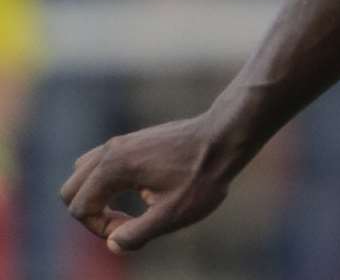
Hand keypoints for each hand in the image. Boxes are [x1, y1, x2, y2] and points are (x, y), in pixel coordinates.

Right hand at [60, 116, 233, 253]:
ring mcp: (121, 142)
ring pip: (83, 174)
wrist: (226, 137)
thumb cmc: (203, 175)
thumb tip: (113, 244)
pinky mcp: (133, 140)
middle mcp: (110, 150)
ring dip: (96, 197)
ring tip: (130, 210)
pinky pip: (101, 164)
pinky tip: (142, 190)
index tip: (132, 230)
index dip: (100, 229)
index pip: (80, 208)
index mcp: (114, 167)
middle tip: (125, 223)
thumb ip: (138, 233)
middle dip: (90, 214)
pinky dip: (107, 182)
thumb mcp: (173, 213)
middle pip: (71, 189)